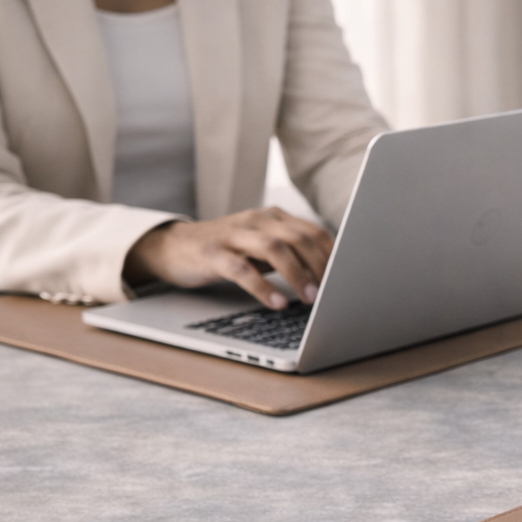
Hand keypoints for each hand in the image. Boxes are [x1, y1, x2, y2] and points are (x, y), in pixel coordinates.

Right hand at [123, 208, 333, 309]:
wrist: (175, 247)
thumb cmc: (229, 250)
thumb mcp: (263, 248)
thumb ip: (292, 255)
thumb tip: (331, 275)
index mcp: (274, 217)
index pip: (313, 232)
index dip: (333, 256)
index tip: (346, 279)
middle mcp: (257, 220)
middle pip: (299, 238)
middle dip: (320, 266)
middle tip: (332, 292)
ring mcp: (233, 235)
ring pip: (274, 248)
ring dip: (297, 275)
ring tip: (310, 299)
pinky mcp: (213, 253)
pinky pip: (241, 269)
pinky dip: (262, 287)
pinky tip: (276, 303)